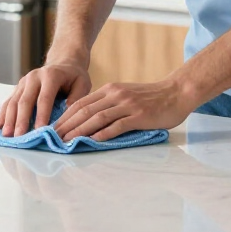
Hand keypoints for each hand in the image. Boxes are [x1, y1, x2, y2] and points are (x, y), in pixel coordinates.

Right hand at [0, 62, 91, 136]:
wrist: (63, 62)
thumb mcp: (82, 83)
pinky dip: (3, 114)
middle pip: (25, 100)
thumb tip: (66, 116)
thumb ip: (76, 98)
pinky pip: (9, 101)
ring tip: (6, 135)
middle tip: (18, 136)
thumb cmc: (74, 76)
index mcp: (51, 75)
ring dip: (9, 119)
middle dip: (21, 120)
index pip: (44, 98)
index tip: (39, 130)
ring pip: (13, 101)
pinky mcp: (18, 88)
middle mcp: (34, 77)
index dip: (42, 115)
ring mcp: (24, 82)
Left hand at [53, 76, 194, 142]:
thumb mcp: (126, 95)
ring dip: (80, 130)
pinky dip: (103, 134)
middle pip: (85, 110)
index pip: (81, 103)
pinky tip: (93, 141)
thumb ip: (109, 103)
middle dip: (67, 125)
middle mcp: (116, 95)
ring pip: (98, 118)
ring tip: (66, 141)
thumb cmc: (152, 97)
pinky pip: (118, 125)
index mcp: (110, 89)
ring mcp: (127, 105)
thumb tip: (89, 119)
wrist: (177, 92)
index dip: (65, 116)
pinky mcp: (139, 116)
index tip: (53, 128)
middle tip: (53, 138)